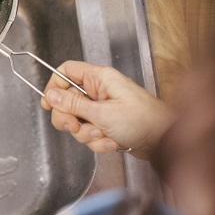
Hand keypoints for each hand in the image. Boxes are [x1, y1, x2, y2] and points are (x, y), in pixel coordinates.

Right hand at [40, 61, 175, 159]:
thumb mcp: (102, 113)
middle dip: (69, 118)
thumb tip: (51, 95)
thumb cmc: (142, 120)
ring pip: (78, 121)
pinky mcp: (107, 125)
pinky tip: (112, 143)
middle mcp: (99, 91)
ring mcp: (102, 108)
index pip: (66, 72)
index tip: (50, 103)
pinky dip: (98, 142)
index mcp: (99, 78)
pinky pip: (90, 133)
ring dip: (87, 134)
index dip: (54, 86)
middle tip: (75, 126)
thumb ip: (74, 104)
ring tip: (104, 135)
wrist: (165, 141)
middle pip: (67, 100)